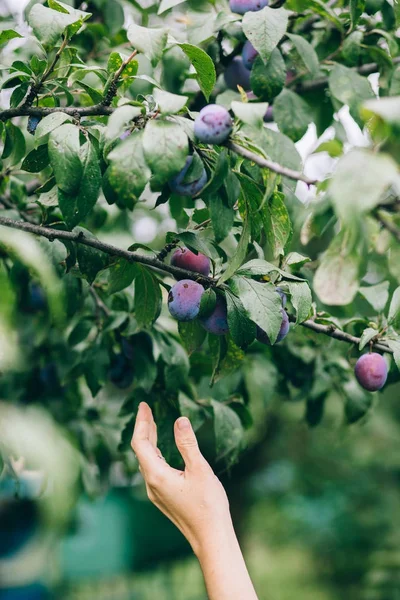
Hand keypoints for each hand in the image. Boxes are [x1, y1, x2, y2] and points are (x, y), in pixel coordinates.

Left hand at [131, 402, 230, 555]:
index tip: (144, 405)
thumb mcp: (200, 469)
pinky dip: (155, 453)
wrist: (211, 538)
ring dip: (149, 441)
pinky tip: (162, 450)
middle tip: (147, 409)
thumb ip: (188, 444)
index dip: (142, 422)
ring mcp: (156, 493)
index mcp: (156, 475)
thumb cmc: (208, 505)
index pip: (141, 443)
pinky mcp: (163, 497)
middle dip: (144, 428)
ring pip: (146, 461)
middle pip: (141, 451)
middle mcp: (151, 484)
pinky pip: (153, 469)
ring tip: (153, 424)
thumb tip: (179, 420)